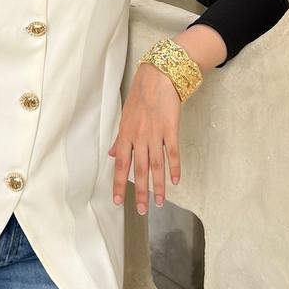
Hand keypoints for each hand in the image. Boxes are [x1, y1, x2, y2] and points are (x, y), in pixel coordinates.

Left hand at [107, 61, 181, 214]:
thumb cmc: (141, 96)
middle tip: (142, 211)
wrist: (158, 77)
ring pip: (156, 165)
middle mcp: (139, 137)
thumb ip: (120, 138)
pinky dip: (174, 167)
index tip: (118, 202)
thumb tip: (113, 154)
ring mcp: (155, 133)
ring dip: (158, 185)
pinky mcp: (171, 129)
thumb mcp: (125, 117)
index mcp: (126, 134)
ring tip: (160, 203)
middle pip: (139, 170)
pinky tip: (176, 180)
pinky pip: (172, 152)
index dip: (119, 184)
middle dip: (140, 192)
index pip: (121, 165)